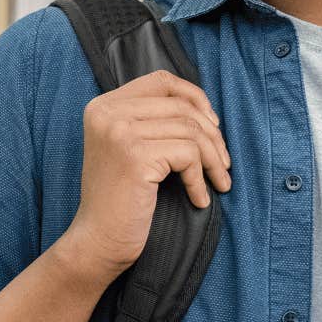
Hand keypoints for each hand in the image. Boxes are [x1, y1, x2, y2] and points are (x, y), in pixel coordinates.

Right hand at [59, 70, 230, 287]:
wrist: (98, 241)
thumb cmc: (119, 199)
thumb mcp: (129, 148)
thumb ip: (152, 121)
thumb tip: (205, 109)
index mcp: (103, 105)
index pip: (161, 81)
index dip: (194, 97)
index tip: (213, 125)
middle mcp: (107, 112)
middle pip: (181, 107)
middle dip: (212, 136)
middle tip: (223, 165)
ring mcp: (119, 132)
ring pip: (190, 131)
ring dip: (213, 160)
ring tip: (218, 182)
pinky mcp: (135, 156)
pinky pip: (188, 156)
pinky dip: (200, 179)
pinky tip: (199, 199)